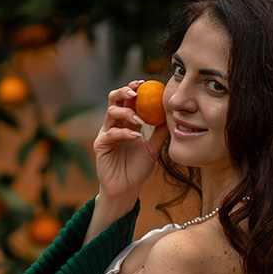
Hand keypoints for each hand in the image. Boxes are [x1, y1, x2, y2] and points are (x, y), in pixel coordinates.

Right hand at [93, 81, 168, 207]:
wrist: (126, 190)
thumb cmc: (137, 169)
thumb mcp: (153, 149)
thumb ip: (159, 134)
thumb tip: (172, 117)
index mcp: (126, 121)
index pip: (128, 99)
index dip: (135, 88)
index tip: (147, 83)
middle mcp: (114, 124)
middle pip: (115, 99)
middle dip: (125, 91)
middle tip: (137, 91)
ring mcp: (106, 133)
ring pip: (111, 112)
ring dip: (126, 112)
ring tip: (140, 119)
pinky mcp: (100, 145)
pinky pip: (111, 133)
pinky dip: (124, 132)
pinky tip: (136, 136)